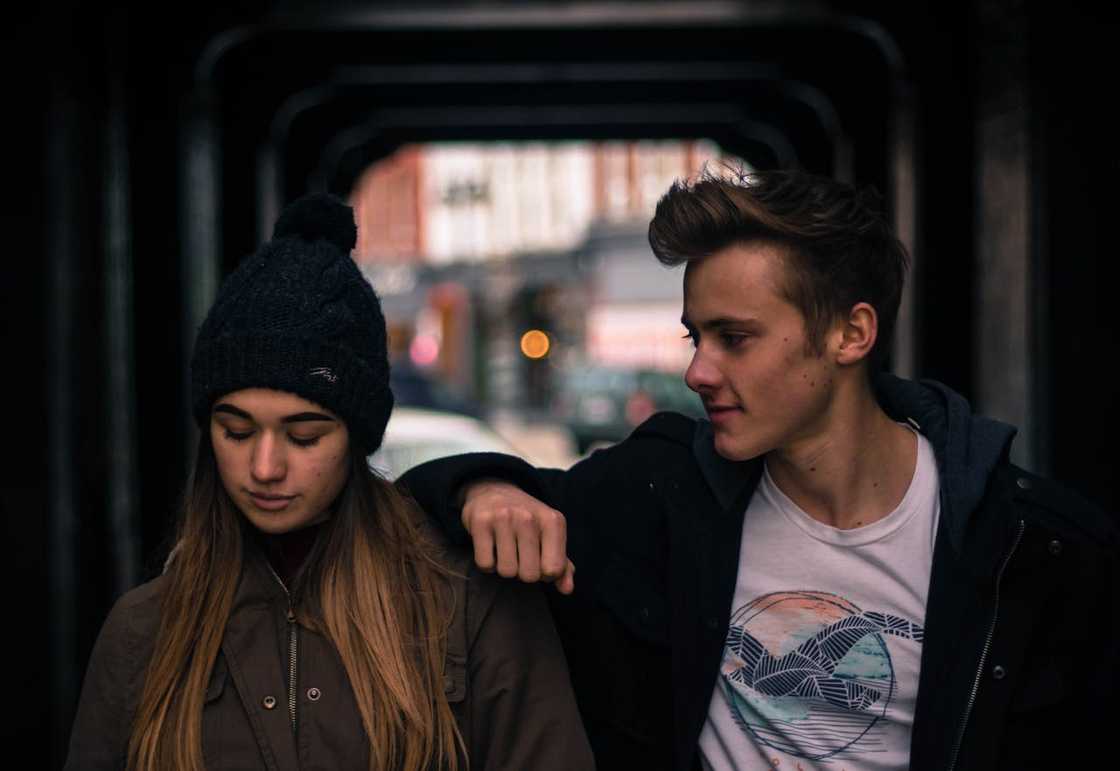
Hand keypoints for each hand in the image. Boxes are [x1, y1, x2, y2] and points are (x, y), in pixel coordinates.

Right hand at [461, 479, 574, 593]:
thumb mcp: (549, 535)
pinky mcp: (480, 522)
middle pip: (529, 575)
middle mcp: (529, 517)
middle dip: (524, 572)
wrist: (493, 490)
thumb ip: (562, 564)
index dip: (546, 574)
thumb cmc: (527, 520)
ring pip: (506, 571)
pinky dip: (487, 564)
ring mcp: (503, 518)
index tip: (539, 561)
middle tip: (520, 556)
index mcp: (552, 521)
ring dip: (505, 568)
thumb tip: (567, 589)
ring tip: (505, 550)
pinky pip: (485, 564)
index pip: (553, 569)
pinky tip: (491, 548)